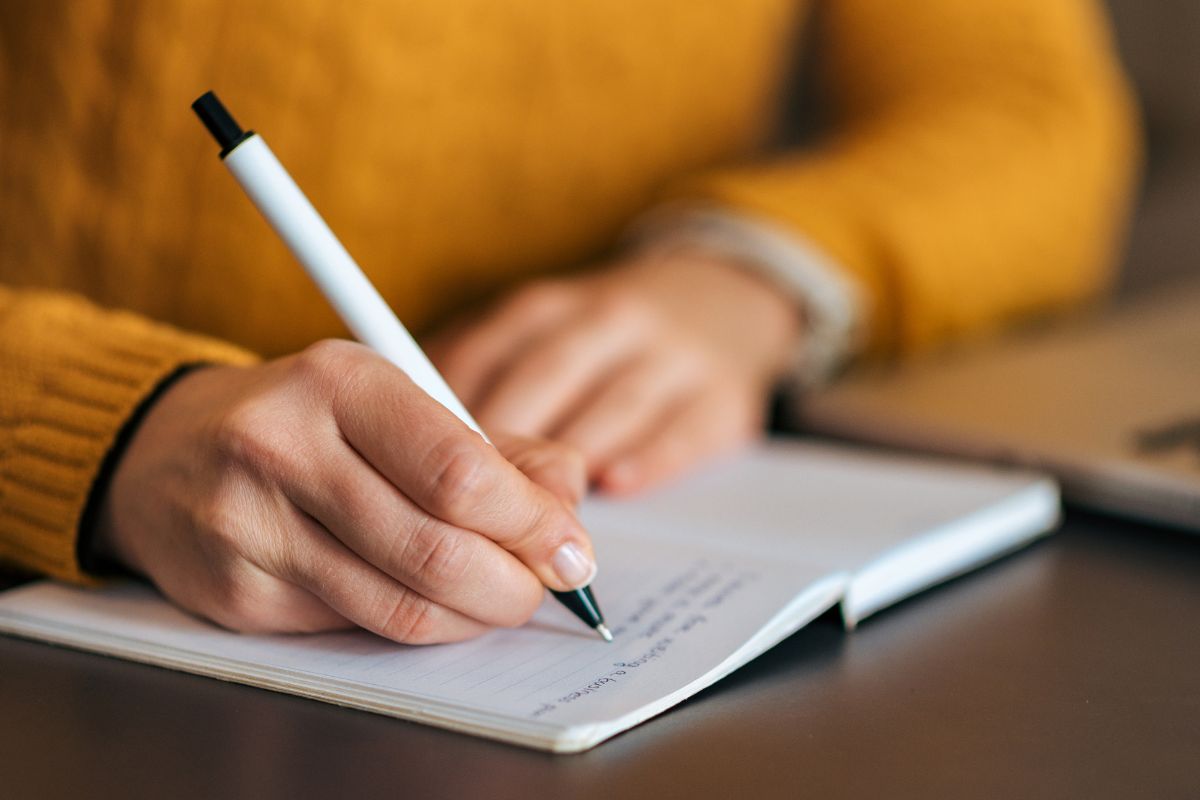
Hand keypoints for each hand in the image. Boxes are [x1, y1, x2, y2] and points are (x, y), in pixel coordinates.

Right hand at [92, 340, 594, 643]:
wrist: (165, 452)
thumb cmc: (308, 421)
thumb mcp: (397, 401)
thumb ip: (493, 446)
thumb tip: (568, 500)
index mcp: (340, 381)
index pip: (459, 471)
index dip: (532, 523)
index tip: (571, 548)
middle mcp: (284, 446)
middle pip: (436, 548)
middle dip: (514, 584)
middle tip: (544, 588)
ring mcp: (250, 525)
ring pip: (400, 605)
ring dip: (473, 616)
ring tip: (498, 599)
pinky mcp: (236, 592)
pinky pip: (357, 628)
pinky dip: (416, 624)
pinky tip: (430, 601)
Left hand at [429, 250, 800, 493]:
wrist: (720, 300)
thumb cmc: (600, 339)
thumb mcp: (537, 334)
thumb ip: (476, 375)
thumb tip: (399, 437)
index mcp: (546, 308)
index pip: (485, 355)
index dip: (448, 414)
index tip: (416, 466)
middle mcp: (608, 320)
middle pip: (544, 380)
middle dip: (504, 446)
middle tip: (469, 508)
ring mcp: (671, 355)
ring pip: (612, 405)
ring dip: (570, 460)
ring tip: (533, 516)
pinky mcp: (723, 396)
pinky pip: (683, 429)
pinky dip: (647, 458)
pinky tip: (615, 485)